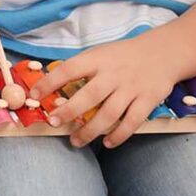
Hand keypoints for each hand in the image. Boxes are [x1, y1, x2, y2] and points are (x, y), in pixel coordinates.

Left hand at [28, 35, 176, 148]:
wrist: (162, 53)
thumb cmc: (122, 56)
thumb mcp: (99, 54)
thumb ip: (80, 68)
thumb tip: (51, 84)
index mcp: (97, 59)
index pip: (69, 70)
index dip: (49, 83)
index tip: (33, 95)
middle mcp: (113, 74)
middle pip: (88, 96)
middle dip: (68, 111)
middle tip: (53, 123)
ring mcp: (131, 88)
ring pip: (109, 114)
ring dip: (90, 131)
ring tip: (75, 141)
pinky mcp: (147, 101)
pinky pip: (131, 122)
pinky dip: (118, 135)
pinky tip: (107, 143)